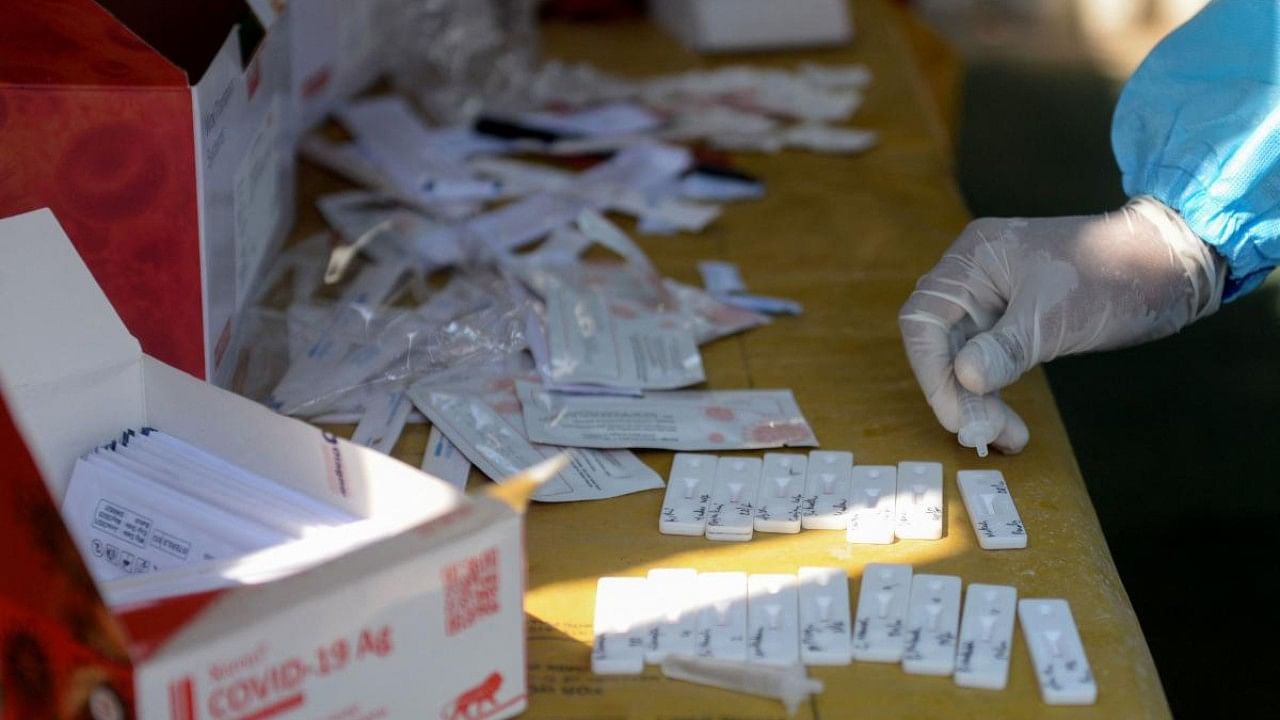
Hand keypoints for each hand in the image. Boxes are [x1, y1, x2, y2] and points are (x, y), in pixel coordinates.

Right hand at [898, 196, 1224, 453]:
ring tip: (1003, 437)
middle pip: (940, 343)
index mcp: (973, 260)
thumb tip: (964, 378)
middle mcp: (974, 278)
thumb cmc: (1114, 273)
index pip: (924, 320)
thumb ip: (1006, 348)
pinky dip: (996, 392)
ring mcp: (994, 299)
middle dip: (958, 393)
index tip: (957, 415)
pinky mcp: (1016, 321)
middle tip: (983, 435)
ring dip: (978, 400)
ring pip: (964, 358)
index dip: (932, 371)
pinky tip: (1007, 422)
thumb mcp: (1056, 314)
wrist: (1170, 263)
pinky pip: (989, 361)